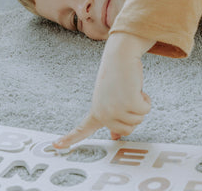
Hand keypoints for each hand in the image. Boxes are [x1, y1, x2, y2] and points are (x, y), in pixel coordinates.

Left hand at [53, 33, 154, 148]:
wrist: (119, 56)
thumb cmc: (116, 77)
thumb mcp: (111, 100)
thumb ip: (112, 118)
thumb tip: (115, 136)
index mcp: (96, 111)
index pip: (82, 129)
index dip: (70, 139)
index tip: (56, 145)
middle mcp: (103, 112)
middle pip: (127, 130)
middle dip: (132, 115)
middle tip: (125, 97)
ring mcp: (115, 109)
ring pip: (138, 120)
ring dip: (139, 104)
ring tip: (128, 90)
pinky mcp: (129, 103)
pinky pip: (145, 109)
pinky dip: (145, 99)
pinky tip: (135, 87)